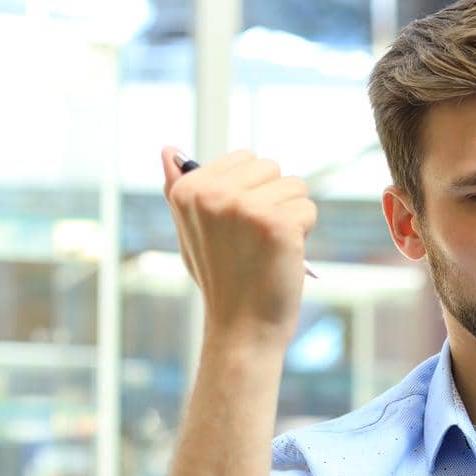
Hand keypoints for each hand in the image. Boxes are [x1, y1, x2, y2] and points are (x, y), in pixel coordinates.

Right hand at [160, 146, 317, 352]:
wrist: (241, 327)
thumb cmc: (220, 279)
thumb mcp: (189, 232)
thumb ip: (181, 190)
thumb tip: (168, 148)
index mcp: (188, 190)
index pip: (244, 158)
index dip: (254, 190)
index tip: (241, 226)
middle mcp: (212, 194)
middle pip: (271, 167)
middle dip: (275, 198)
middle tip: (259, 239)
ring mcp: (245, 207)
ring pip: (295, 185)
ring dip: (292, 215)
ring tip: (271, 247)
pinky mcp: (276, 223)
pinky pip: (307, 208)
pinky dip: (305, 232)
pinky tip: (284, 255)